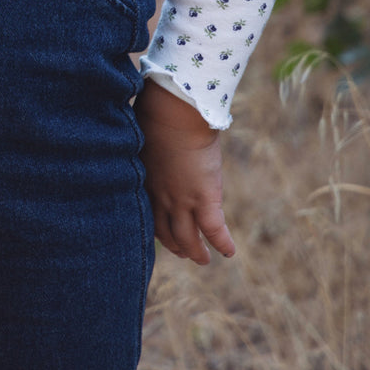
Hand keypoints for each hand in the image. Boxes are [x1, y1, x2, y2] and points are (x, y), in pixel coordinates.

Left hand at [135, 79, 235, 264]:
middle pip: (165, 232)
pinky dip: (222, 243)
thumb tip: (141, 134)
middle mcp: (160, 196)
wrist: (175, 111)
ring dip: (195, 252)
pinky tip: (229, 252)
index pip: (147, 214)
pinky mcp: (204, 197)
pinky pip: (214, 229)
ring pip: (187, 238)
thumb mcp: (142, 132)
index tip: (161, 233)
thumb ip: (142, 144)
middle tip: (183, 251)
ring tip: (203, 259)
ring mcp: (182, 200)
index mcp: (143, 181)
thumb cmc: (157, 111)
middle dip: (174, 245)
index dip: (155, 227)